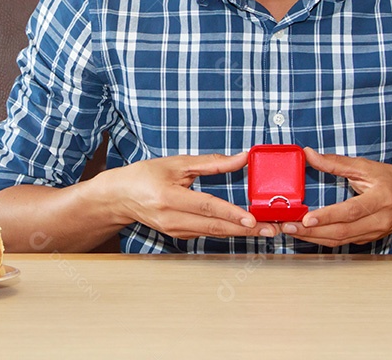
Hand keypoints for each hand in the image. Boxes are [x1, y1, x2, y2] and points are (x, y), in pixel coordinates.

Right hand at [99, 152, 277, 240]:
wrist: (121, 197)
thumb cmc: (146, 175)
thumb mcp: (177, 163)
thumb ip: (212, 163)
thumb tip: (242, 157)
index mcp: (168, 197)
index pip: (206, 207)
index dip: (230, 213)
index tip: (252, 218)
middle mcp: (171, 218)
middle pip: (213, 226)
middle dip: (245, 229)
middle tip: (270, 229)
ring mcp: (174, 230)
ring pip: (213, 233)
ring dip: (240, 232)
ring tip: (265, 230)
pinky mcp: (178, 235)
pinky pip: (206, 234)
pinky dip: (226, 231)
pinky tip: (244, 229)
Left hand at [279, 148, 391, 247]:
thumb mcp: (367, 166)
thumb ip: (337, 163)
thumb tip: (310, 154)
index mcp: (381, 199)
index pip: (351, 211)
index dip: (328, 216)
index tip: (306, 218)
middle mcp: (379, 220)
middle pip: (342, 231)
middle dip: (312, 231)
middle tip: (288, 226)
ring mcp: (374, 233)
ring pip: (340, 240)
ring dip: (313, 237)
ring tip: (291, 230)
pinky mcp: (367, 239)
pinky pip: (342, 242)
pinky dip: (322, 238)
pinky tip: (306, 233)